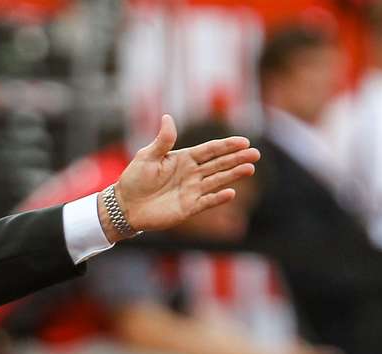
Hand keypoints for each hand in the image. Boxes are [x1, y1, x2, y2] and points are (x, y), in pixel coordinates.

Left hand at [108, 115, 259, 235]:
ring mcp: (191, 190)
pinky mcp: (188, 207)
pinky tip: (231, 193)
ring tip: (250, 169)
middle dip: (237, 158)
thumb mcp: (147, 156)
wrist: (125, 205)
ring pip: (217, 180)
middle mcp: (191, 173)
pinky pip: (206, 201)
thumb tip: (167, 117)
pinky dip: (218, 198)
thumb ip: (162, 141)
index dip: (226, 145)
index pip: (210, 150)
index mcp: (183, 158)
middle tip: (256, 154)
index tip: (244, 141)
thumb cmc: (134, 179)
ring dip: (233, 175)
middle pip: (219, 164)